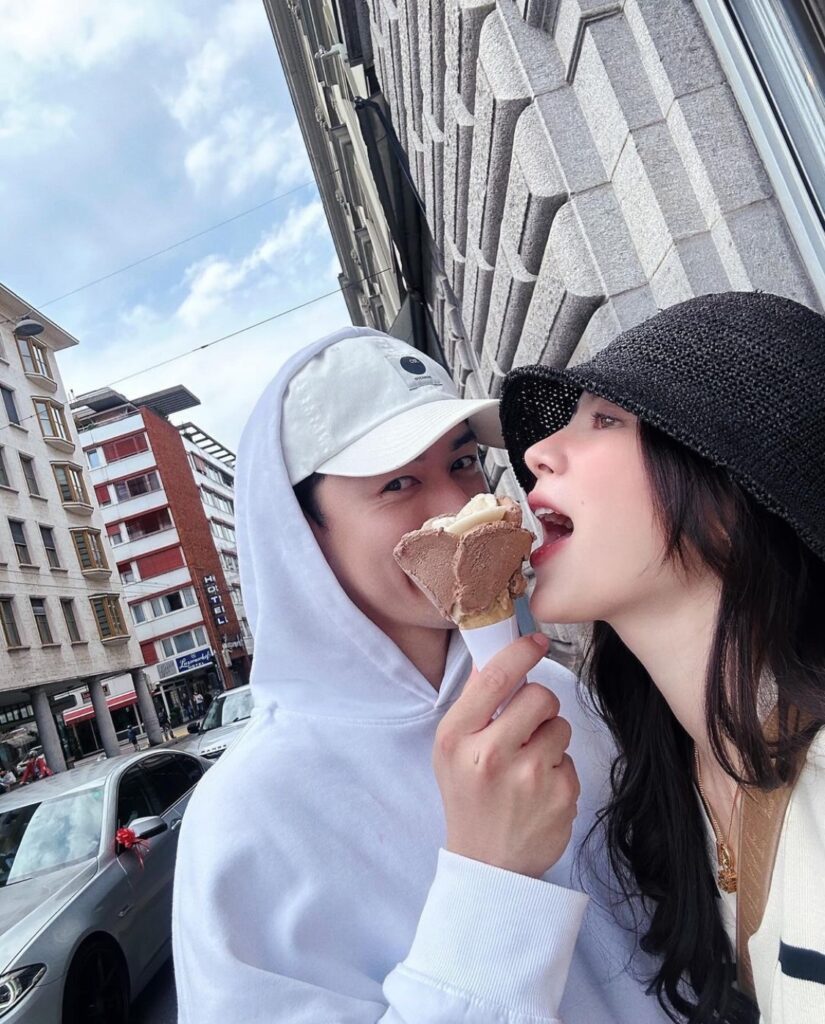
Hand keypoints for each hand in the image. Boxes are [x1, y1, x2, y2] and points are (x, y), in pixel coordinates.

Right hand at [434, 634, 579, 878]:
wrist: (487, 865)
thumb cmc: (468, 797)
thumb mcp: (450, 751)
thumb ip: (474, 706)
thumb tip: (500, 656)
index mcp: (456, 738)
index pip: (495, 678)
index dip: (521, 652)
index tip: (537, 641)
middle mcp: (490, 756)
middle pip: (539, 696)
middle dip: (538, 705)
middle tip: (526, 727)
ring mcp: (529, 778)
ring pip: (560, 726)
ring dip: (550, 738)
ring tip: (528, 765)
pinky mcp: (561, 796)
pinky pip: (570, 758)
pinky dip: (559, 769)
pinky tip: (539, 790)